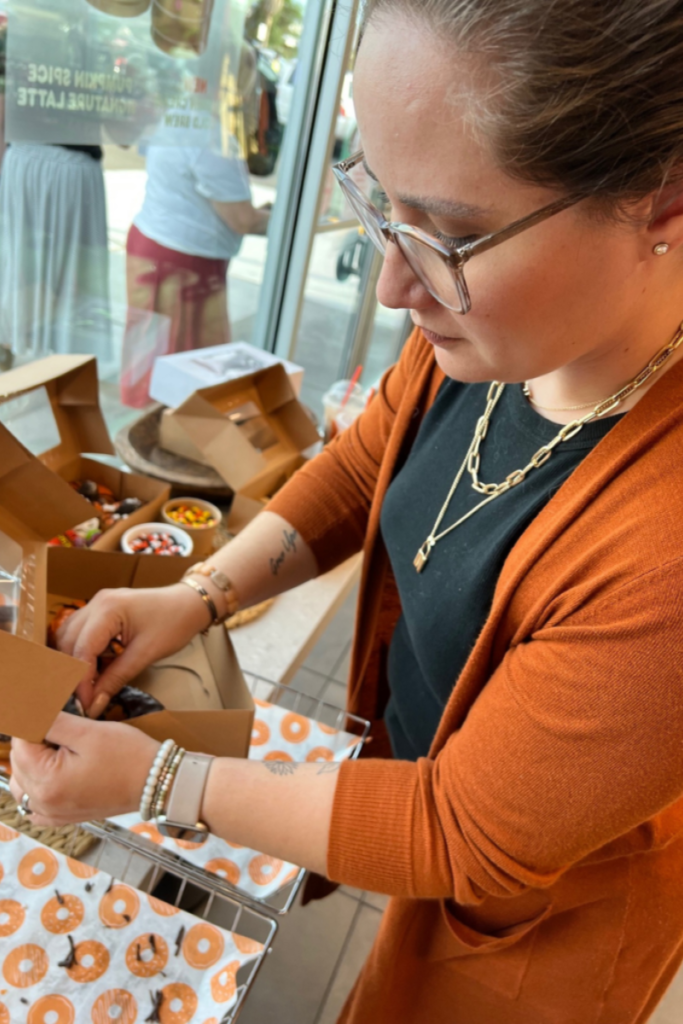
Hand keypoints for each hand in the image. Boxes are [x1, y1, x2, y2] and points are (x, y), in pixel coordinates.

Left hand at [9, 713, 159, 826]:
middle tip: (66, 727)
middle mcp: (43, 803)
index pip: (20, 742)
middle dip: (35, 740)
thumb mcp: (88, 731)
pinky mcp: (61, 817)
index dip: (36, 721)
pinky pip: (33, 801)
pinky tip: (52, 771)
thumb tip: (26, 709)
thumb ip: (50, 721)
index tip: (55, 712)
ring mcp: (51, 813)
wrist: (155, 783)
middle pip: (19, 762)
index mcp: (47, 782)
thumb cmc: (127, 755)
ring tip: (61, 746)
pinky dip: (36, 785)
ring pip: (23, 781)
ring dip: (33, 761)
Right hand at [56, 584, 211, 717]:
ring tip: (88, 685)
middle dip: (73, 672)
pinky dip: (83, 652)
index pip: (82, 649)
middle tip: (83, 699)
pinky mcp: (101, 610)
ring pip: (69, 637)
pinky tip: (95, 668)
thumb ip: (116, 679)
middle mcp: (97, 602)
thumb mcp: (146, 654)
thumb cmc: (174, 623)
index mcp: (108, 608)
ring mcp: (97, 604)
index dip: (80, 680)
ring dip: (75, 662)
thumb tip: (93, 705)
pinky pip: (81, 633)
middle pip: (68, 642)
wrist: (189, 604)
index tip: (84, 704)